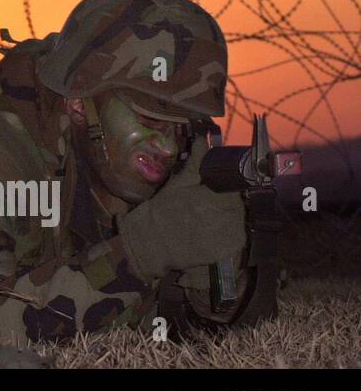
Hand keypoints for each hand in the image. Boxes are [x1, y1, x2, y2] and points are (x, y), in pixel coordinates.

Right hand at [116, 136, 247, 278]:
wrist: (149, 245)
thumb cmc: (160, 212)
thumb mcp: (176, 185)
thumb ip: (195, 164)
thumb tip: (204, 140)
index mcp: (214, 199)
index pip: (235, 184)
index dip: (227, 182)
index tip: (218, 184)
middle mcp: (227, 218)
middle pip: (239, 202)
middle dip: (229, 199)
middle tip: (212, 200)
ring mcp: (230, 236)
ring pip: (241, 218)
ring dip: (231, 214)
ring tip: (213, 214)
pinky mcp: (229, 250)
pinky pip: (238, 235)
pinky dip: (231, 231)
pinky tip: (215, 229)